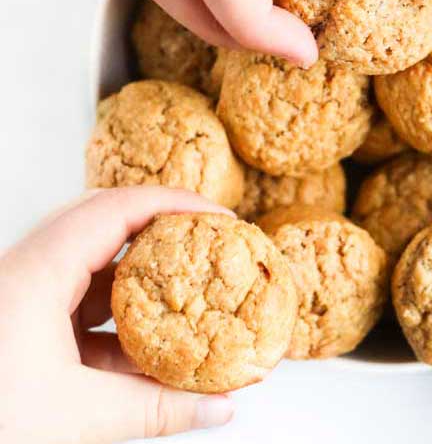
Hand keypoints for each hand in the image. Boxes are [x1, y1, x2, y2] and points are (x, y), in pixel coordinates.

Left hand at [0, 188, 237, 443]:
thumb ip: (156, 411)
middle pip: (104, 219)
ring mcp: (21, 294)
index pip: (117, 208)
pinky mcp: (20, 320)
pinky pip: (79, 300)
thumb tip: (220, 406)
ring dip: (140, 276)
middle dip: (161, 227)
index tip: (221, 218)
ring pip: (92, 261)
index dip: (176, 204)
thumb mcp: (75, 418)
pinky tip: (146, 347)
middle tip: (205, 239)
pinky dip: (118, 316)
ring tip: (185, 291)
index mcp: (34, 275)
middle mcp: (25, 270)